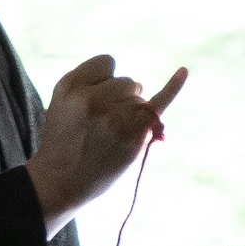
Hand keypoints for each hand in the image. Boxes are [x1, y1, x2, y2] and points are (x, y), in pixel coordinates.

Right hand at [29, 57, 187, 233]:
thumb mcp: (61, 101)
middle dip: (120, 100)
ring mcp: (114, 117)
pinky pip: (159, 104)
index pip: (107, 63)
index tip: (91, 104)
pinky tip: (183, 72)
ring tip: (110, 138)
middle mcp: (92, 99)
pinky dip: (173, 87)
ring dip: (130, 115)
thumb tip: (134, 83)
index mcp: (71, 87)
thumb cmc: (63, 140)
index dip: (104, 82)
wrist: (62, 182)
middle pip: (128, 82)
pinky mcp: (133, 134)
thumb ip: (89, 80)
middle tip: (100, 127)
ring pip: (140, 99)